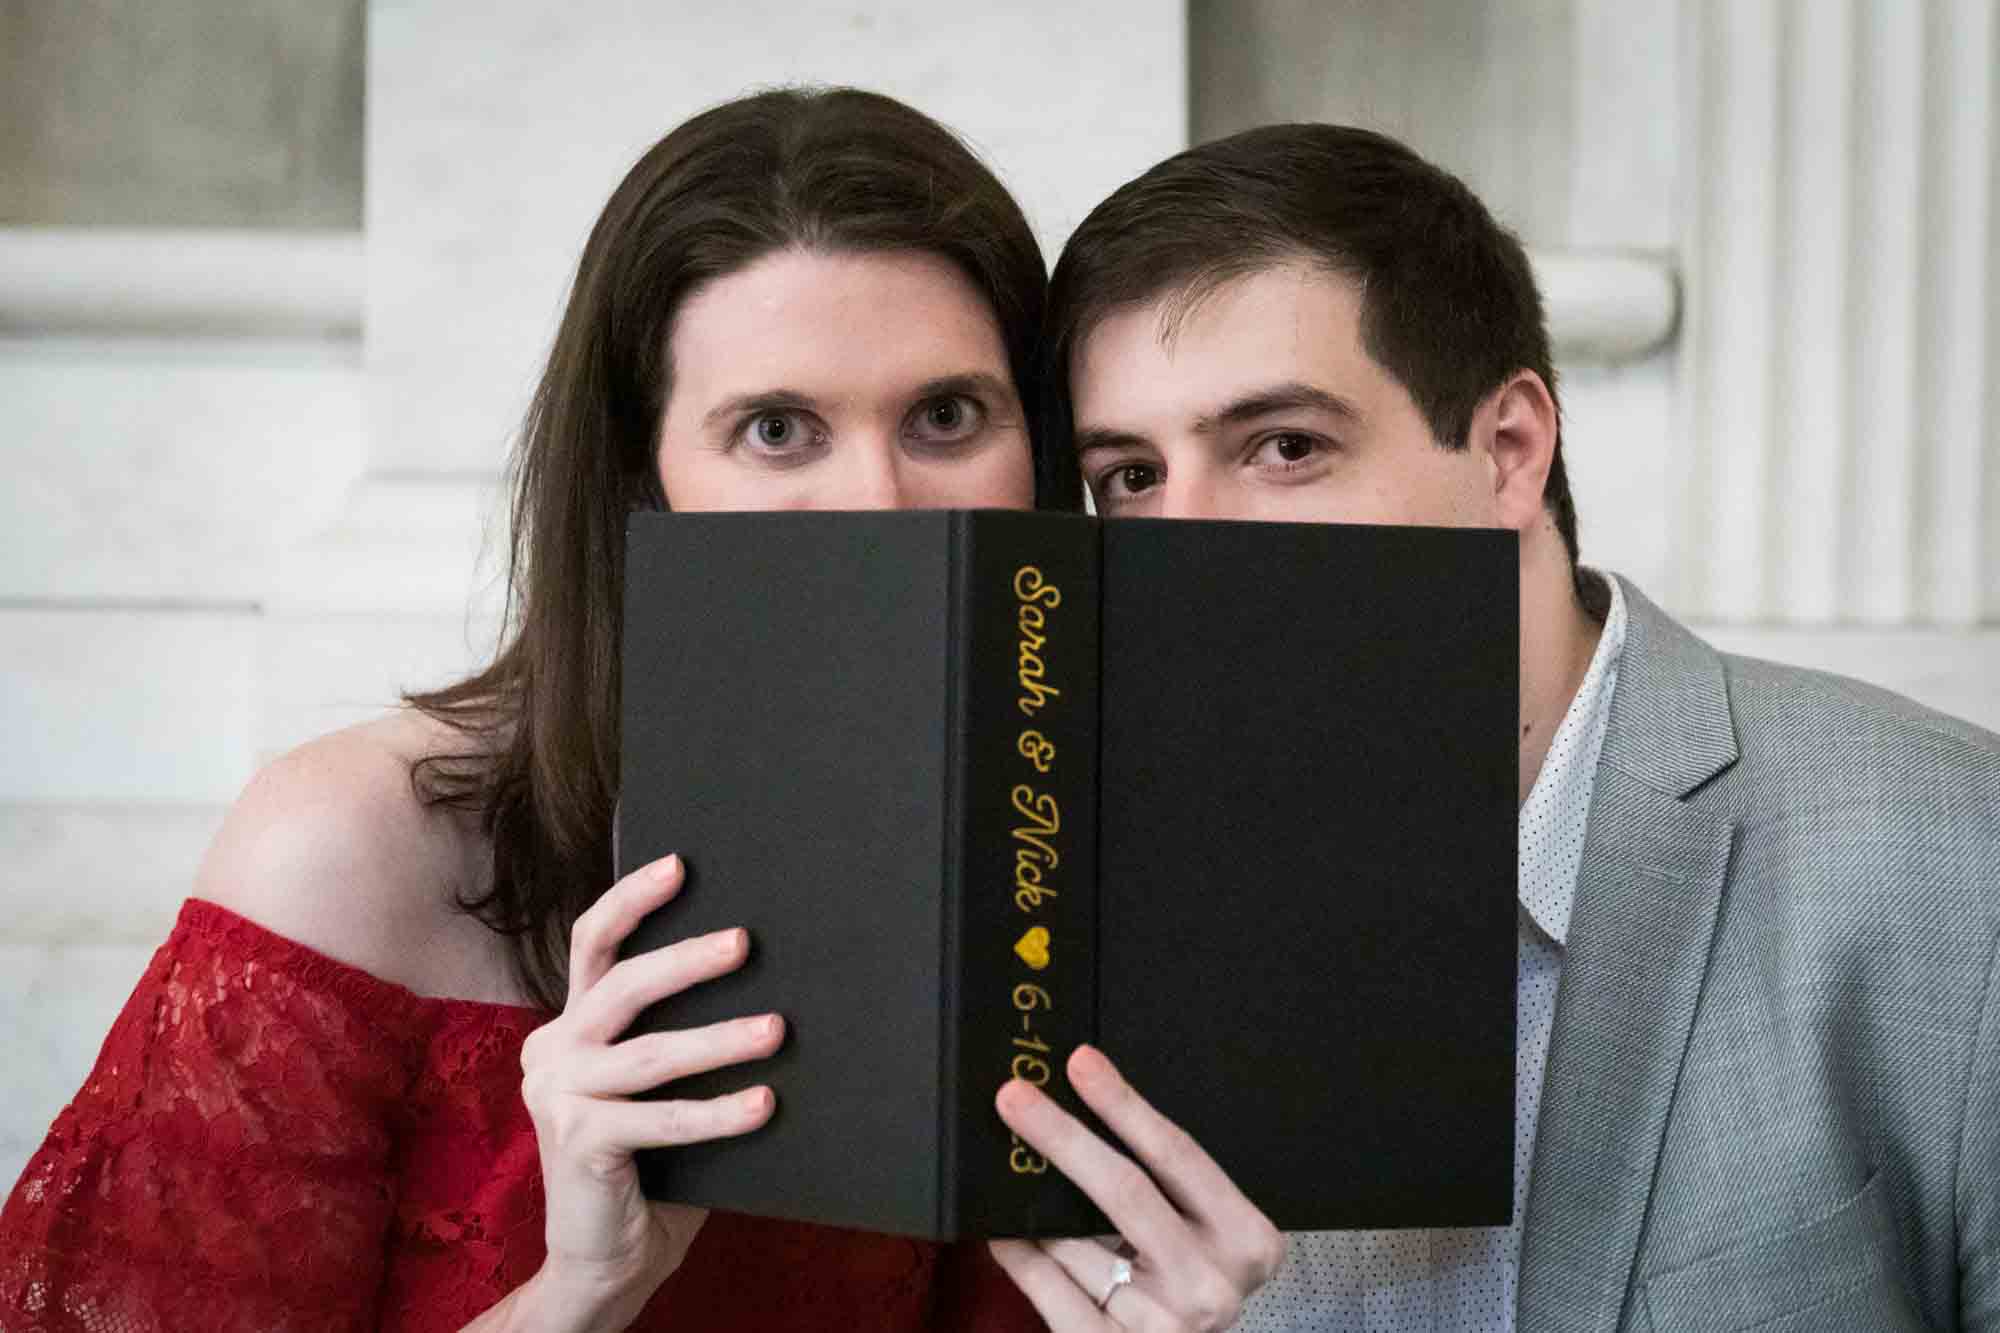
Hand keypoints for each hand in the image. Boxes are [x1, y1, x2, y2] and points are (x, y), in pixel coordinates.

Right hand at [515, 854, 783, 1330]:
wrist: (605, 1256)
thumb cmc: (650, 1165)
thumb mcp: (658, 1088)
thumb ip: (680, 1036)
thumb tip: (766, 984)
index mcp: (568, 1027)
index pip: (593, 945)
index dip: (632, 900)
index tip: (681, 865)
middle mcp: (551, 1052)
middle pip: (620, 987)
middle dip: (685, 960)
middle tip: (744, 943)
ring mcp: (558, 1098)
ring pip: (649, 1054)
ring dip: (719, 1040)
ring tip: (777, 1029)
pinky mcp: (579, 1144)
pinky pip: (661, 1121)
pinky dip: (717, 1113)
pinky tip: (764, 1104)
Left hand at [987, 1046, 1284, 1330]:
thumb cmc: (1192, 1289)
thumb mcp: (1206, 1237)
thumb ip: (1167, 1190)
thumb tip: (1085, 1111)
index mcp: (1249, 1241)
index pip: (1178, 1155)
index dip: (1124, 1105)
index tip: (1080, 1063)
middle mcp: (1213, 1285)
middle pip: (1125, 1191)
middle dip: (1063, 1137)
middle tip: (1015, 1097)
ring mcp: (1164, 1325)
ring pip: (1076, 1242)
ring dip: (1036, 1210)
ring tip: (1015, 1182)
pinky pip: (1048, 1287)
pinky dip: (1020, 1253)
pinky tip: (1004, 1231)